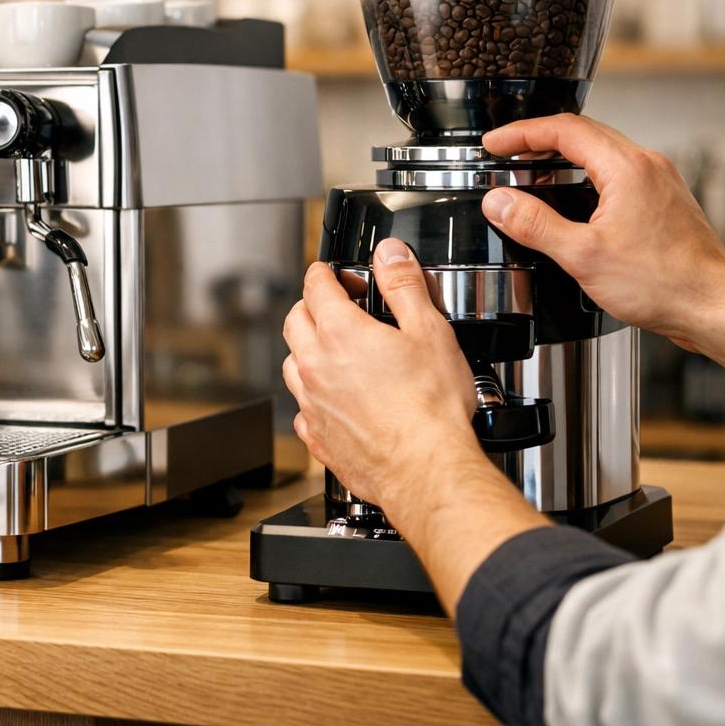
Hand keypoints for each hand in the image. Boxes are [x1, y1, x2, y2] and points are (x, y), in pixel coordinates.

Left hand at [283, 240, 480, 508]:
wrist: (427, 469)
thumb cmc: (432, 409)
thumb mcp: (429, 331)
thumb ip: (404, 286)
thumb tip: (390, 255)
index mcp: (340, 333)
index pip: (315, 285)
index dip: (326, 273)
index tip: (333, 273)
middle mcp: (316, 366)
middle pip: (295, 320)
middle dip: (311, 306)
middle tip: (335, 306)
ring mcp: (312, 403)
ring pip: (292, 363)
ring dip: (307, 349)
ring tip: (334, 351)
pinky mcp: (317, 436)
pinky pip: (302, 407)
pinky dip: (313, 395)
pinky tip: (335, 398)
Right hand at [481, 116, 724, 353]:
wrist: (712, 305)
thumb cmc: (665, 283)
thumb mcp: (583, 256)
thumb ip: (535, 225)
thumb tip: (500, 203)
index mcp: (627, 169)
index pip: (564, 130)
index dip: (521, 133)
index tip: (494, 143)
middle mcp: (647, 167)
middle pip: (583, 132)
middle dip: (537, 139)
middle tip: (505, 151)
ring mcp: (658, 182)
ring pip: (601, 152)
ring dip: (562, 155)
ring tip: (531, 171)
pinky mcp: (662, 201)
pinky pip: (616, 172)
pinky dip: (584, 173)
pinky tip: (571, 197)